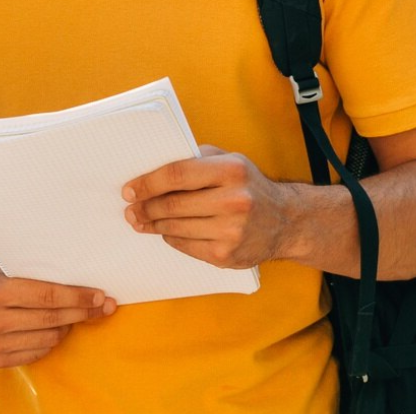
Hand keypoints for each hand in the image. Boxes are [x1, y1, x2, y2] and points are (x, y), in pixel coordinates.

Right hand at [0, 257, 112, 367]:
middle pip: (52, 319)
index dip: (78, 297)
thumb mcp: (11, 263)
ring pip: (49, 338)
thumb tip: (85, 276)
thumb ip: (40, 269)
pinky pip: (38, 352)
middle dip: (83, 312)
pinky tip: (56, 328)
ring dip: (68, 326)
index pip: (47, 296)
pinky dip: (52, 340)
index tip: (100, 296)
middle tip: (105, 306)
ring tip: (76, 314)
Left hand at [123, 144, 297, 269]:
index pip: (177, 174)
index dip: (148, 183)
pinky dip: (170, 238)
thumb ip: (197, 159)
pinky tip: (164, 232)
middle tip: (130, 209)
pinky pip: (184, 245)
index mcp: (232, 170)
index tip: (129, 190)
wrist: (286, 222)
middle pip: (172, 204)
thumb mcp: (230, 161)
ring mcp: (230, 231)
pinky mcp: (225, 255)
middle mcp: (234, 201)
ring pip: (175, 228)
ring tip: (140, 221)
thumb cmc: (250, 186)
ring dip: (152, 225)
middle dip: (145, 207)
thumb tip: (153, 167)